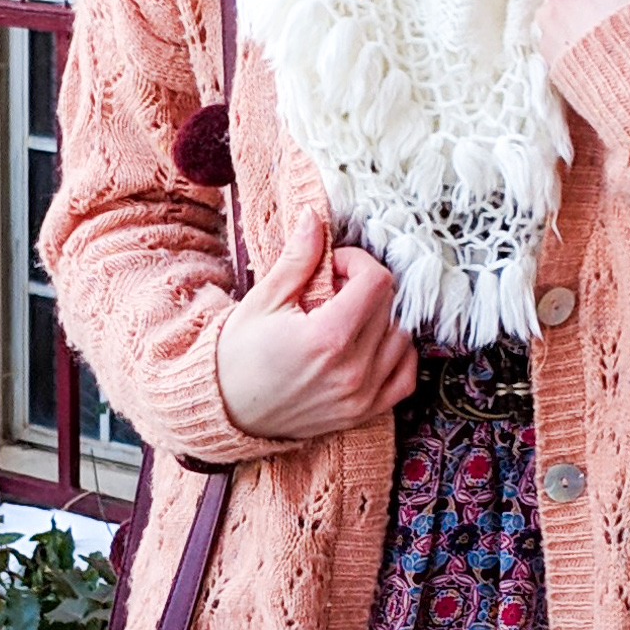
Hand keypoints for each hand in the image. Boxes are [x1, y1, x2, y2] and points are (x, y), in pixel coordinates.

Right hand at [214, 212, 416, 442]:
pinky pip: (405, 377)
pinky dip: (397, 355)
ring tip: (346, 319)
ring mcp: (360, 395)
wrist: (224, 410)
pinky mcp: (363, 413)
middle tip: (331, 291)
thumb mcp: (263, 300)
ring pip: (401, 338)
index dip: (357, 263)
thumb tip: (314, 216)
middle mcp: (351, 370)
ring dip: (381, 320)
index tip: (333, 268)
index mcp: (327, 338)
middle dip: (363, 288)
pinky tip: (372, 344)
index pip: (377, 282)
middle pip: (389, 307)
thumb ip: (298, 259)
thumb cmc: (238, 355)